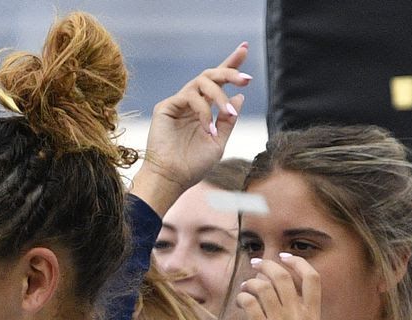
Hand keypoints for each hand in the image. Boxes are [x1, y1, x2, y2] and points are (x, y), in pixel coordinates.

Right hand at [130, 43, 250, 213]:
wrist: (171, 180)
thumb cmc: (192, 166)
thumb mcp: (219, 142)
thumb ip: (229, 120)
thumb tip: (240, 94)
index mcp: (203, 110)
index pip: (218, 82)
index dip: (231, 64)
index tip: (245, 48)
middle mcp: (190, 104)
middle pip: (210, 75)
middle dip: (230, 71)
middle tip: (246, 79)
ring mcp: (177, 104)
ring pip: (202, 82)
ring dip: (220, 95)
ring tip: (229, 113)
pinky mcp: (165, 107)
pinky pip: (190, 97)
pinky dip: (204, 111)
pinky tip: (208, 129)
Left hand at [235, 253, 320, 319]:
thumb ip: (304, 311)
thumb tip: (290, 286)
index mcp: (313, 315)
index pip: (312, 278)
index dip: (298, 263)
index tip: (285, 256)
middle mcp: (298, 317)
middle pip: (283, 278)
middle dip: (267, 265)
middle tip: (257, 263)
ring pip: (263, 288)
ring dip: (252, 282)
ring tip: (246, 286)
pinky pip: (249, 303)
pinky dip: (243, 297)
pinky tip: (241, 300)